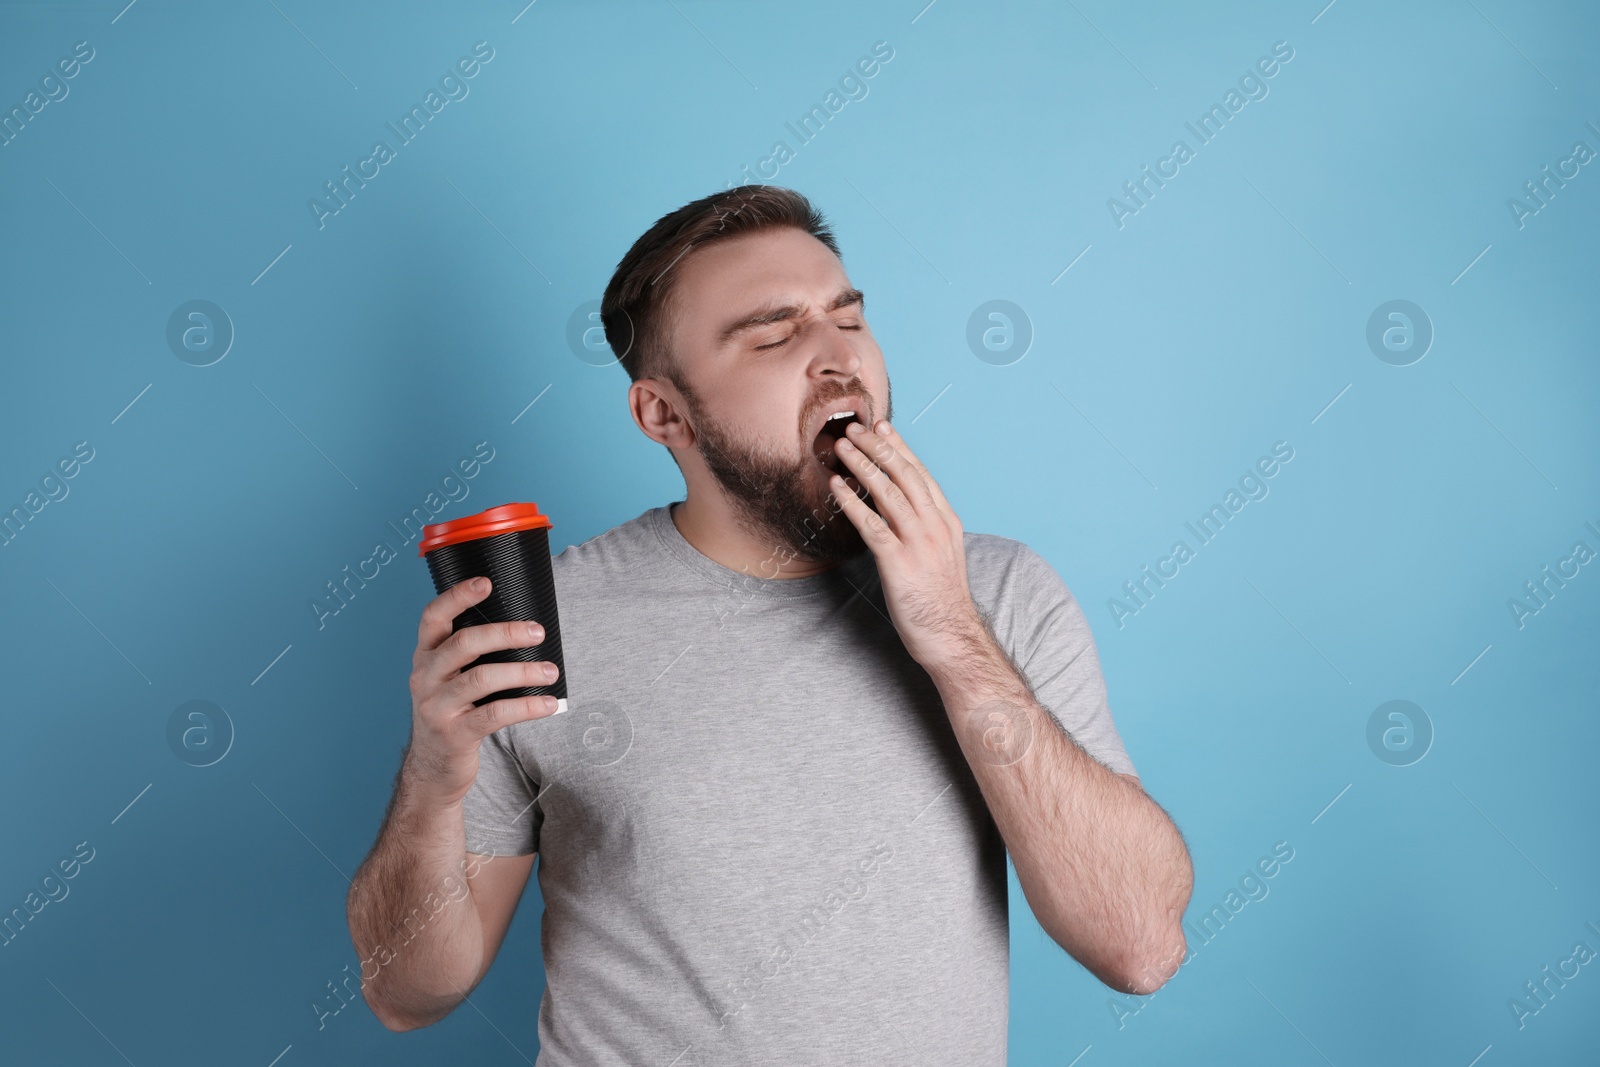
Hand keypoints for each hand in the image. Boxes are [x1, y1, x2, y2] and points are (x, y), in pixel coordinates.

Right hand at [404, 577, 561, 805]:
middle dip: (505, 633)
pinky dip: (527, 708)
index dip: (457, 597)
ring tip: (551, 671)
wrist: (433, 768)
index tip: (486, 583)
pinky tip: (548, 704)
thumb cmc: (454, 712)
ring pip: (482, 679)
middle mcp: (425, 677)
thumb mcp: (450, 678)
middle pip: (464, 643)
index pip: (433, 617)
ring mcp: (436, 707)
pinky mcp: (454, 734)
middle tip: (538, 632)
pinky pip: (495, 715)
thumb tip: (526, 629)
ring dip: (523, 672)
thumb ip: (471, 654)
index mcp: (425, 656)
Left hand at [828, 418, 983, 670]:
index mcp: (947, 522)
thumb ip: (925, 529)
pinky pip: (871, 525)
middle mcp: (935, 526)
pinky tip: (836, 487)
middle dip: (877, 447)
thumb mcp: (941, 555)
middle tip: (855, 428)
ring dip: (862, 465)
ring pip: (888, 493)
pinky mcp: (899, 563)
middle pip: (904, 475)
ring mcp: (918, 543)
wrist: (952, 636)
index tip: (883, 427)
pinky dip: (852, 502)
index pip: (921, 475)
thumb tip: (901, 508)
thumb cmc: (941, 600)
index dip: (900, 448)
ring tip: (841, 447)